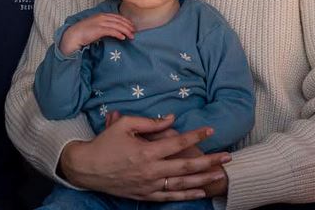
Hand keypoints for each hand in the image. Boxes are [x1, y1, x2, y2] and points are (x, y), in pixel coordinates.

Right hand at [59, 13, 134, 55]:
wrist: (74, 35)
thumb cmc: (84, 32)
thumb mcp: (96, 26)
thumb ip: (104, 26)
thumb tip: (114, 31)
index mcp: (102, 15)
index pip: (117, 17)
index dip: (126, 21)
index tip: (132, 26)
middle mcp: (102, 17)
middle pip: (119, 20)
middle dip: (128, 26)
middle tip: (134, 32)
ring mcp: (101, 23)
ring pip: (117, 25)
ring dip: (126, 31)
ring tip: (131, 36)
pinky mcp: (99, 29)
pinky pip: (112, 31)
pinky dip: (119, 34)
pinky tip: (123, 38)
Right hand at [59, 114, 230, 200]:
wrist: (87, 169)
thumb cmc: (105, 143)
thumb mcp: (124, 125)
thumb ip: (149, 122)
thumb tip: (171, 119)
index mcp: (146, 151)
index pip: (177, 142)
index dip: (195, 136)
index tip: (210, 130)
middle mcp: (151, 170)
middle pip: (186, 166)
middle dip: (209, 161)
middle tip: (227, 157)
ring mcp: (149, 185)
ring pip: (182, 183)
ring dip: (203, 179)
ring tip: (220, 174)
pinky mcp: (146, 195)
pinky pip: (170, 196)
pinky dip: (187, 194)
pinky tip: (200, 191)